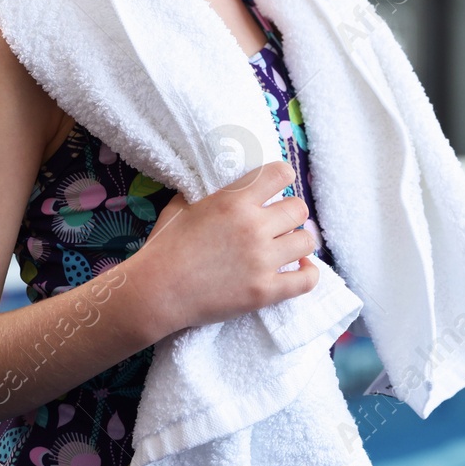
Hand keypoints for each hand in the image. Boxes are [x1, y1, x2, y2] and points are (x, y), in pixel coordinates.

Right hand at [132, 159, 318, 334]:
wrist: (155, 292)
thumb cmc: (164, 246)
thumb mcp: (183, 205)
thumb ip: (210, 190)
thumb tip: (225, 182)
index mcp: (234, 201)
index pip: (281, 173)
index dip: (283, 178)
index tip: (278, 187)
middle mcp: (253, 227)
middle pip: (299, 208)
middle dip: (290, 213)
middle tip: (279, 222)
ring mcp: (261, 261)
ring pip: (306, 241)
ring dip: (298, 242)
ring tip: (287, 246)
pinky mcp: (264, 291)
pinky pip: (306, 280)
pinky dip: (309, 273)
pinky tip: (302, 268)